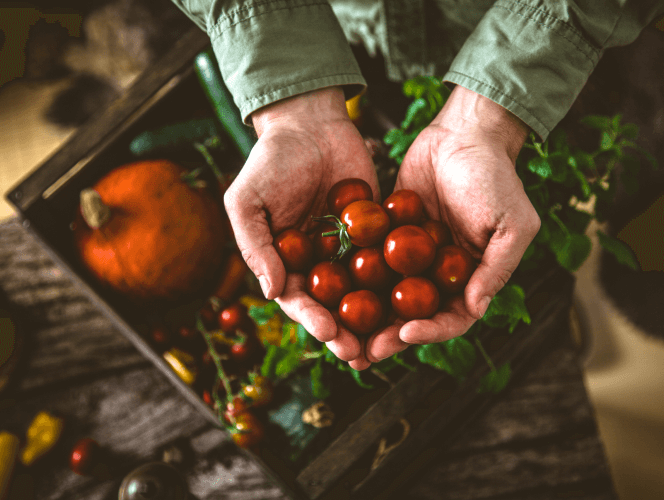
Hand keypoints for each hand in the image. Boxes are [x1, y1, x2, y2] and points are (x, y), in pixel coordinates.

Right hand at [223, 87, 377, 362]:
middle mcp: (318, 263)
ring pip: (364, 291)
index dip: (312, 319)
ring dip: (375, 319)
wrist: (310, 124)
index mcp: (285, 262)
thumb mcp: (248, 200)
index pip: (298, 300)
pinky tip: (416, 297)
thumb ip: (255, 245)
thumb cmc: (270, 161)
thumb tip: (271, 291)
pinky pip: (387, 258)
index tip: (328, 333)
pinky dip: (400, 279)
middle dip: (347, 332)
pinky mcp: (376, 232)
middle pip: (333, 305)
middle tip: (363, 353)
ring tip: (391, 340)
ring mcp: (348, 249)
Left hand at [360, 85, 539, 366]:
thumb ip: (496, 267)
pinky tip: (331, 290)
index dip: (430, 332)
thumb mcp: (512, 223)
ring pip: (388, 296)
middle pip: (415, 316)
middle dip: (390, 336)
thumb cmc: (495, 177)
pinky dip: (353, 278)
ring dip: (368, 317)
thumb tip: (476, 308)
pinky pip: (371, 261)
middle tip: (364, 352)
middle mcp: (441, 274)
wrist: (463, 134)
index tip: (405, 334)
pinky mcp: (389, 235)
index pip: (453, 318)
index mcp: (472, 278)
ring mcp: (413, 257)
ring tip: (342, 332)